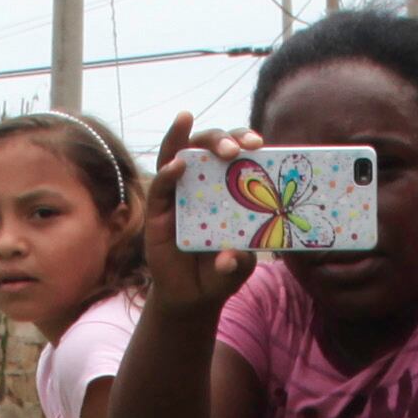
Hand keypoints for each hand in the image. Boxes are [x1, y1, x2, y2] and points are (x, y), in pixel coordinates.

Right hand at [137, 117, 257, 316]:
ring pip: (177, 155)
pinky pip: (160, 187)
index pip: (236, 155)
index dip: (245, 142)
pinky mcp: (158, 211)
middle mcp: (201, 184)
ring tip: (187, 119)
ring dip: (183, 138)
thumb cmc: (222, 272)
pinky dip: (167, 172)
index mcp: (227, 188)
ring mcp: (178, 195)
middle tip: (234, 148)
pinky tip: (177, 165)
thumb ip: (239, 258)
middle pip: (207, 148)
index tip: (259, 144)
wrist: (193, 297)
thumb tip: (229, 256)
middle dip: (220, 139)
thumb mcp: (240, 266)